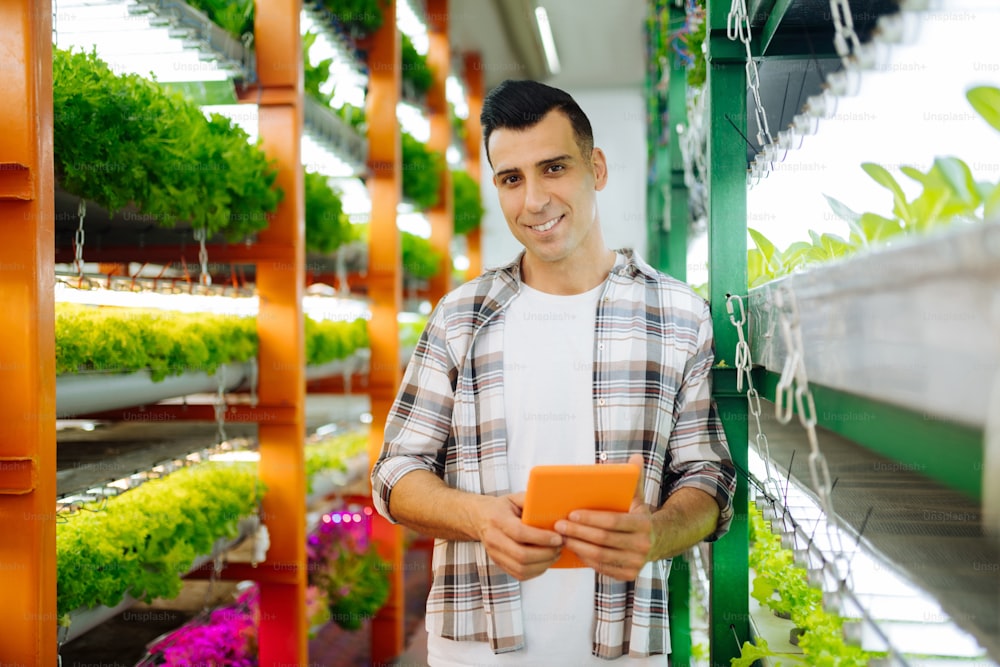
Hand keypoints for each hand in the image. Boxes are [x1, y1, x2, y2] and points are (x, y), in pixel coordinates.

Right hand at [475, 492, 564, 580]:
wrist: (479, 518)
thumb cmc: (501, 507)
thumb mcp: (514, 498)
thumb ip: (531, 501)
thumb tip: (553, 507)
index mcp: (498, 519)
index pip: (519, 533)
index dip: (541, 538)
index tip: (558, 537)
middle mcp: (494, 539)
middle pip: (521, 555)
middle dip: (545, 554)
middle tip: (559, 546)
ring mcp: (495, 554)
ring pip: (521, 569)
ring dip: (543, 564)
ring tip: (555, 554)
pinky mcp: (499, 564)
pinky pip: (519, 575)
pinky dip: (536, 571)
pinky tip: (545, 561)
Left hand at [553, 453, 653, 581]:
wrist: (656, 542)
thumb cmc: (637, 516)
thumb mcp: (638, 498)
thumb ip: (634, 478)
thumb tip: (636, 457)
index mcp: (643, 525)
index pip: (613, 521)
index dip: (591, 518)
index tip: (572, 514)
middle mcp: (642, 546)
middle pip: (603, 539)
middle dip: (578, 532)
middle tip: (559, 525)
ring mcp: (635, 563)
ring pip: (599, 555)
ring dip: (577, 546)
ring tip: (561, 536)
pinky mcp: (627, 575)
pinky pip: (601, 567)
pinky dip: (585, 558)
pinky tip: (573, 548)